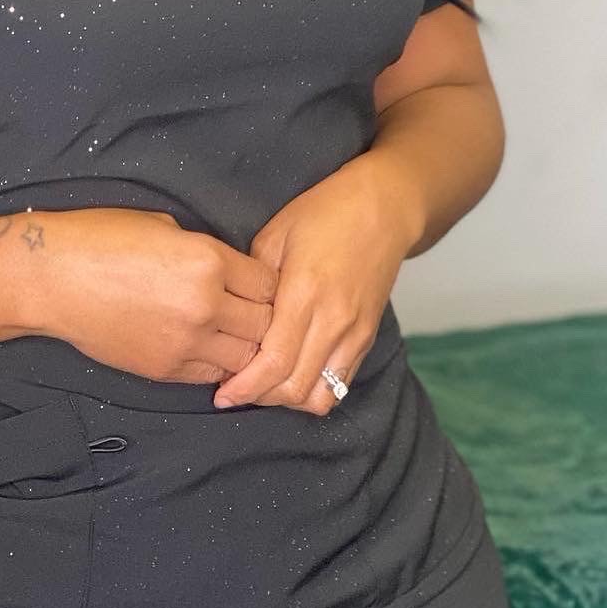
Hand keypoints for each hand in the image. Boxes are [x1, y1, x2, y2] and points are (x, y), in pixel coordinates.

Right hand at [42, 206, 277, 385]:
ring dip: (244, 346)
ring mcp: (186, 342)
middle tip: (254, 313)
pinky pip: (211, 374)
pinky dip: (216, 364)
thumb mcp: (163, 226)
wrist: (51, 278)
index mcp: (208, 261)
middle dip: (264, 318)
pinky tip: (208, 350)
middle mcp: (206, 305)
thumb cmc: (100, 239)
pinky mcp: (165, 369)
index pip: (269, 284)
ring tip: (234, 335)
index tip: (259, 285)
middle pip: (266, 324)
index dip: (268, 284)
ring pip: (245, 357)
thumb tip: (228, 270)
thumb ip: (205, 251)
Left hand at [211, 154, 422, 415]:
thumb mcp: (275, 235)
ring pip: (321, 396)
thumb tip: (232, 317)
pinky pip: (341, 383)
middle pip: (295, 388)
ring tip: (264, 385)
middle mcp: (334, 321)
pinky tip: (293, 376)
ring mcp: (355, 333)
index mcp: (305, 294)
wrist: (383, 208)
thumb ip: (252, 281)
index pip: (274, 362)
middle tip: (235, 391)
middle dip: (260, 398)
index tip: (222, 393)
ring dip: (288, 399)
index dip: (245, 386)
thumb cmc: (324, 213)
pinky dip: (314, 391)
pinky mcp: (367, 338)